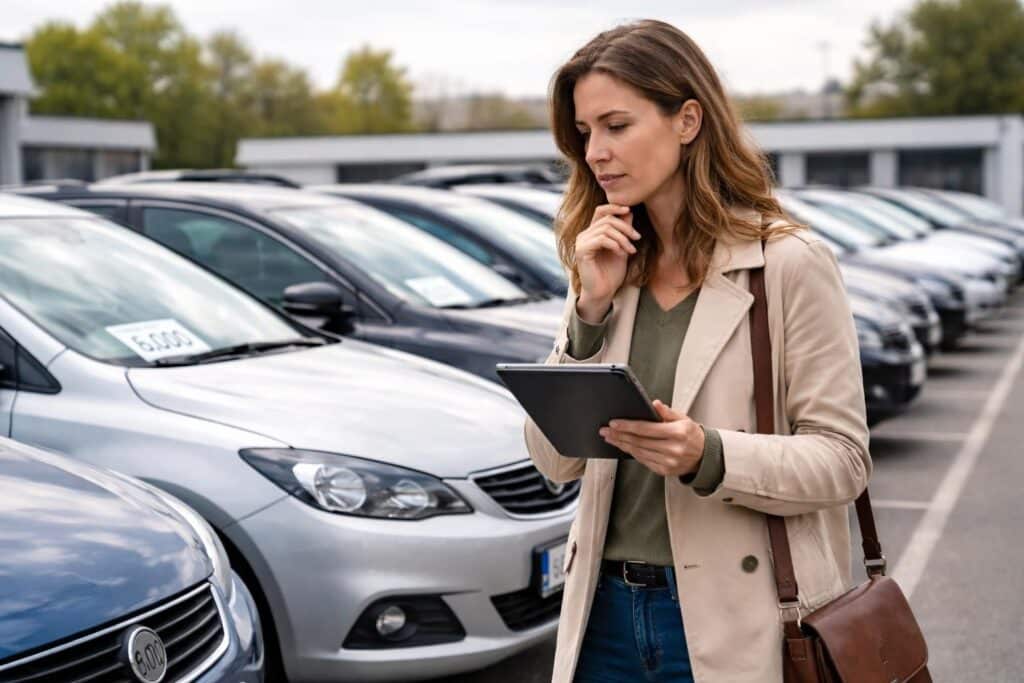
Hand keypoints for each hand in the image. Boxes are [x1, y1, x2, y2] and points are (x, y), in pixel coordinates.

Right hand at [574, 204, 639, 319]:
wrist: (604, 292)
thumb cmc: (612, 272)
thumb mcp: (622, 247)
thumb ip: (623, 230)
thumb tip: (629, 211)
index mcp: (592, 232)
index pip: (601, 210)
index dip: (614, 206)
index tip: (629, 210)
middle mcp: (584, 235)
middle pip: (607, 219)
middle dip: (626, 227)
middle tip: (637, 239)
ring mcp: (581, 242)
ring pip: (606, 229)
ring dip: (623, 239)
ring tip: (631, 250)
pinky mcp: (581, 251)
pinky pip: (601, 240)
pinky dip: (615, 245)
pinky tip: (621, 254)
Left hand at [599, 400, 704, 476]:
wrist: (704, 456)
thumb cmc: (692, 435)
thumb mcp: (684, 419)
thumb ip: (667, 412)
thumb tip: (655, 404)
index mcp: (678, 433)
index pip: (646, 429)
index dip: (627, 426)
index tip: (614, 423)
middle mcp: (673, 449)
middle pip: (639, 441)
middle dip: (619, 435)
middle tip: (605, 430)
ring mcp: (668, 462)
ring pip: (639, 452)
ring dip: (622, 445)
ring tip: (610, 438)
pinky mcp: (664, 471)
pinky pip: (643, 460)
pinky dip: (632, 453)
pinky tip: (623, 446)